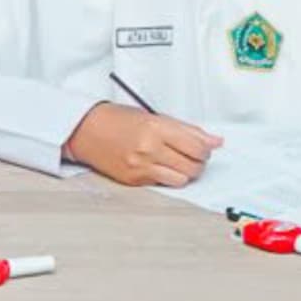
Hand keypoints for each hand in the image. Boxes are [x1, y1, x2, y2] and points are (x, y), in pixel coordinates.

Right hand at [62, 101, 221, 187]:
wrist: (86, 130)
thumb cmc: (118, 120)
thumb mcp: (154, 117)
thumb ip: (186, 130)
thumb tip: (215, 141)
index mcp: (156, 128)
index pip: (198, 147)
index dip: (206, 150)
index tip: (205, 148)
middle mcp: (149, 148)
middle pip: (193, 166)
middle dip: (198, 163)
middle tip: (193, 156)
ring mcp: (141, 166)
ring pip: (181, 180)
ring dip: (185, 173)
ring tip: (177, 163)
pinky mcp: (134, 180)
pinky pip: (163, 184)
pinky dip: (167, 177)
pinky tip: (159, 166)